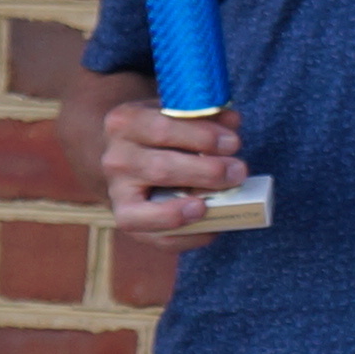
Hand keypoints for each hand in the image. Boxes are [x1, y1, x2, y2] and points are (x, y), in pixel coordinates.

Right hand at [102, 97, 252, 249]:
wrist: (129, 160)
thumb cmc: (161, 135)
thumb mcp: (176, 116)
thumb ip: (204, 116)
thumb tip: (232, 120)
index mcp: (125, 122)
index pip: (162, 129)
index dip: (201, 137)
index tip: (233, 143)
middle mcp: (116, 158)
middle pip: (161, 168)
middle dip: (206, 172)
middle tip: (238, 172)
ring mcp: (118, 193)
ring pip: (153, 207)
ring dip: (189, 209)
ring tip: (212, 204)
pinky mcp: (128, 221)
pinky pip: (159, 237)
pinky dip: (189, 236)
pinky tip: (212, 228)